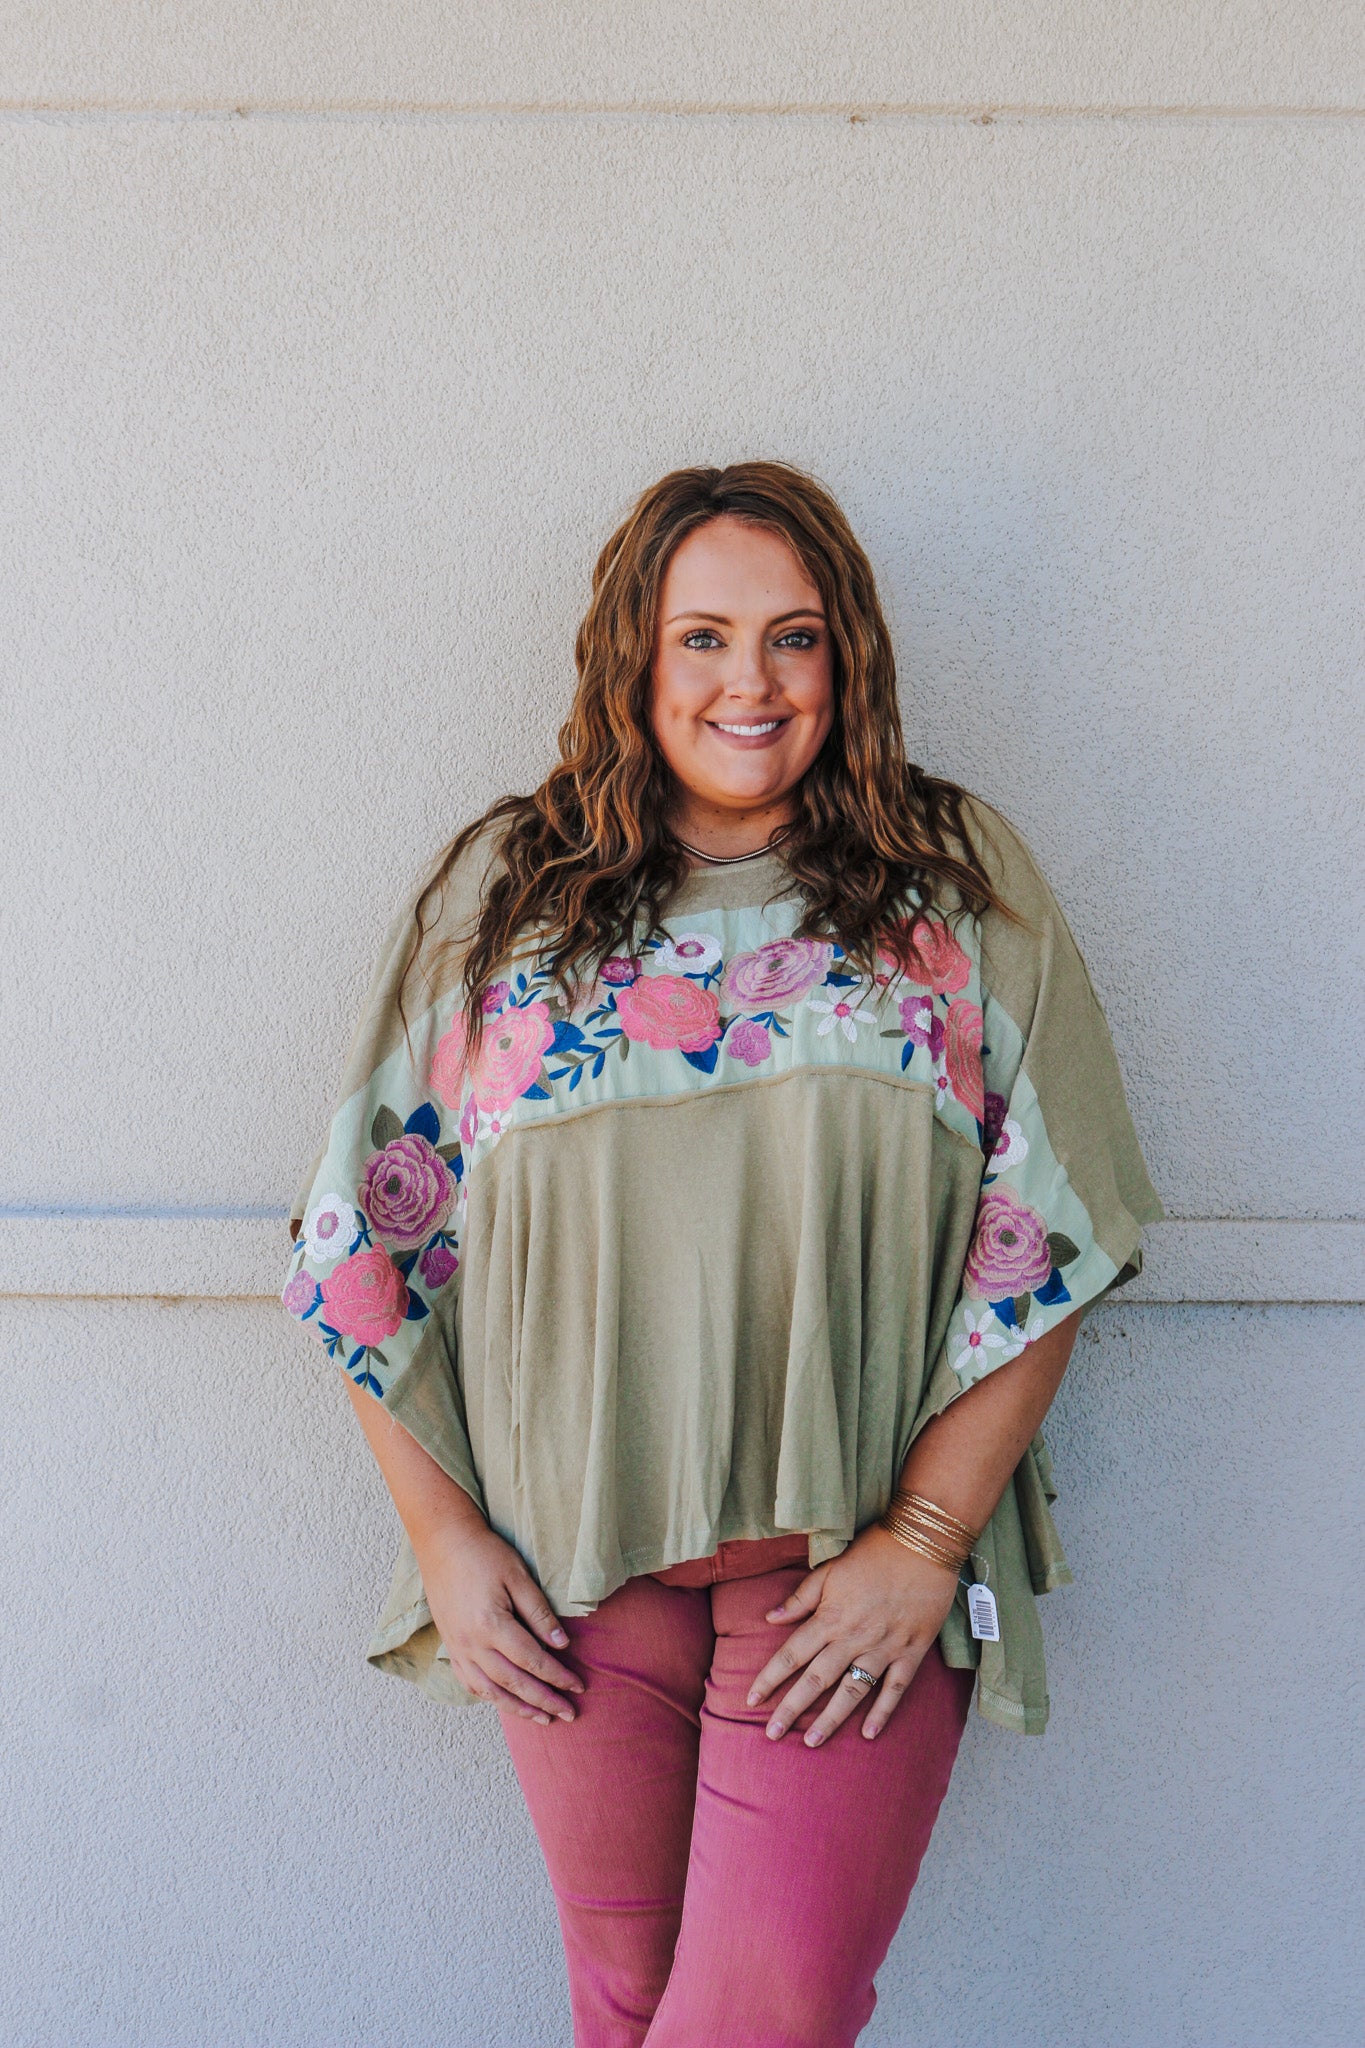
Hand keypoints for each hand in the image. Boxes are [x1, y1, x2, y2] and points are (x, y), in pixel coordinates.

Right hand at [416, 1517, 585, 1725]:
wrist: (443, 1543)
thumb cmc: (485, 1554)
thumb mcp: (518, 1577)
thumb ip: (539, 1614)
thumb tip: (561, 1646)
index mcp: (491, 1625)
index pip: (532, 1661)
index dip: (557, 1676)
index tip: (578, 1686)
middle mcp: (472, 1644)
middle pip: (513, 1683)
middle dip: (544, 1701)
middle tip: (569, 1714)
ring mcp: (457, 1648)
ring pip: (490, 1691)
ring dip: (518, 1708)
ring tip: (543, 1718)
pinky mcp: (450, 1646)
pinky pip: (469, 1683)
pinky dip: (490, 1697)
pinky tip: (505, 1702)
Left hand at [745, 1526, 959, 1746]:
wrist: (923, 1545)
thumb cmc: (873, 1553)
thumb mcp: (830, 1569)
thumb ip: (801, 1597)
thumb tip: (770, 1618)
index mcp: (830, 1617)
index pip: (792, 1654)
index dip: (770, 1678)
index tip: (751, 1699)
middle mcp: (853, 1638)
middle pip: (816, 1680)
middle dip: (792, 1709)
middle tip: (772, 1735)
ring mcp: (883, 1648)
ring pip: (852, 1691)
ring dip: (830, 1718)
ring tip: (812, 1742)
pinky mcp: (910, 1652)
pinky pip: (894, 1689)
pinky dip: (882, 1712)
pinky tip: (868, 1734)